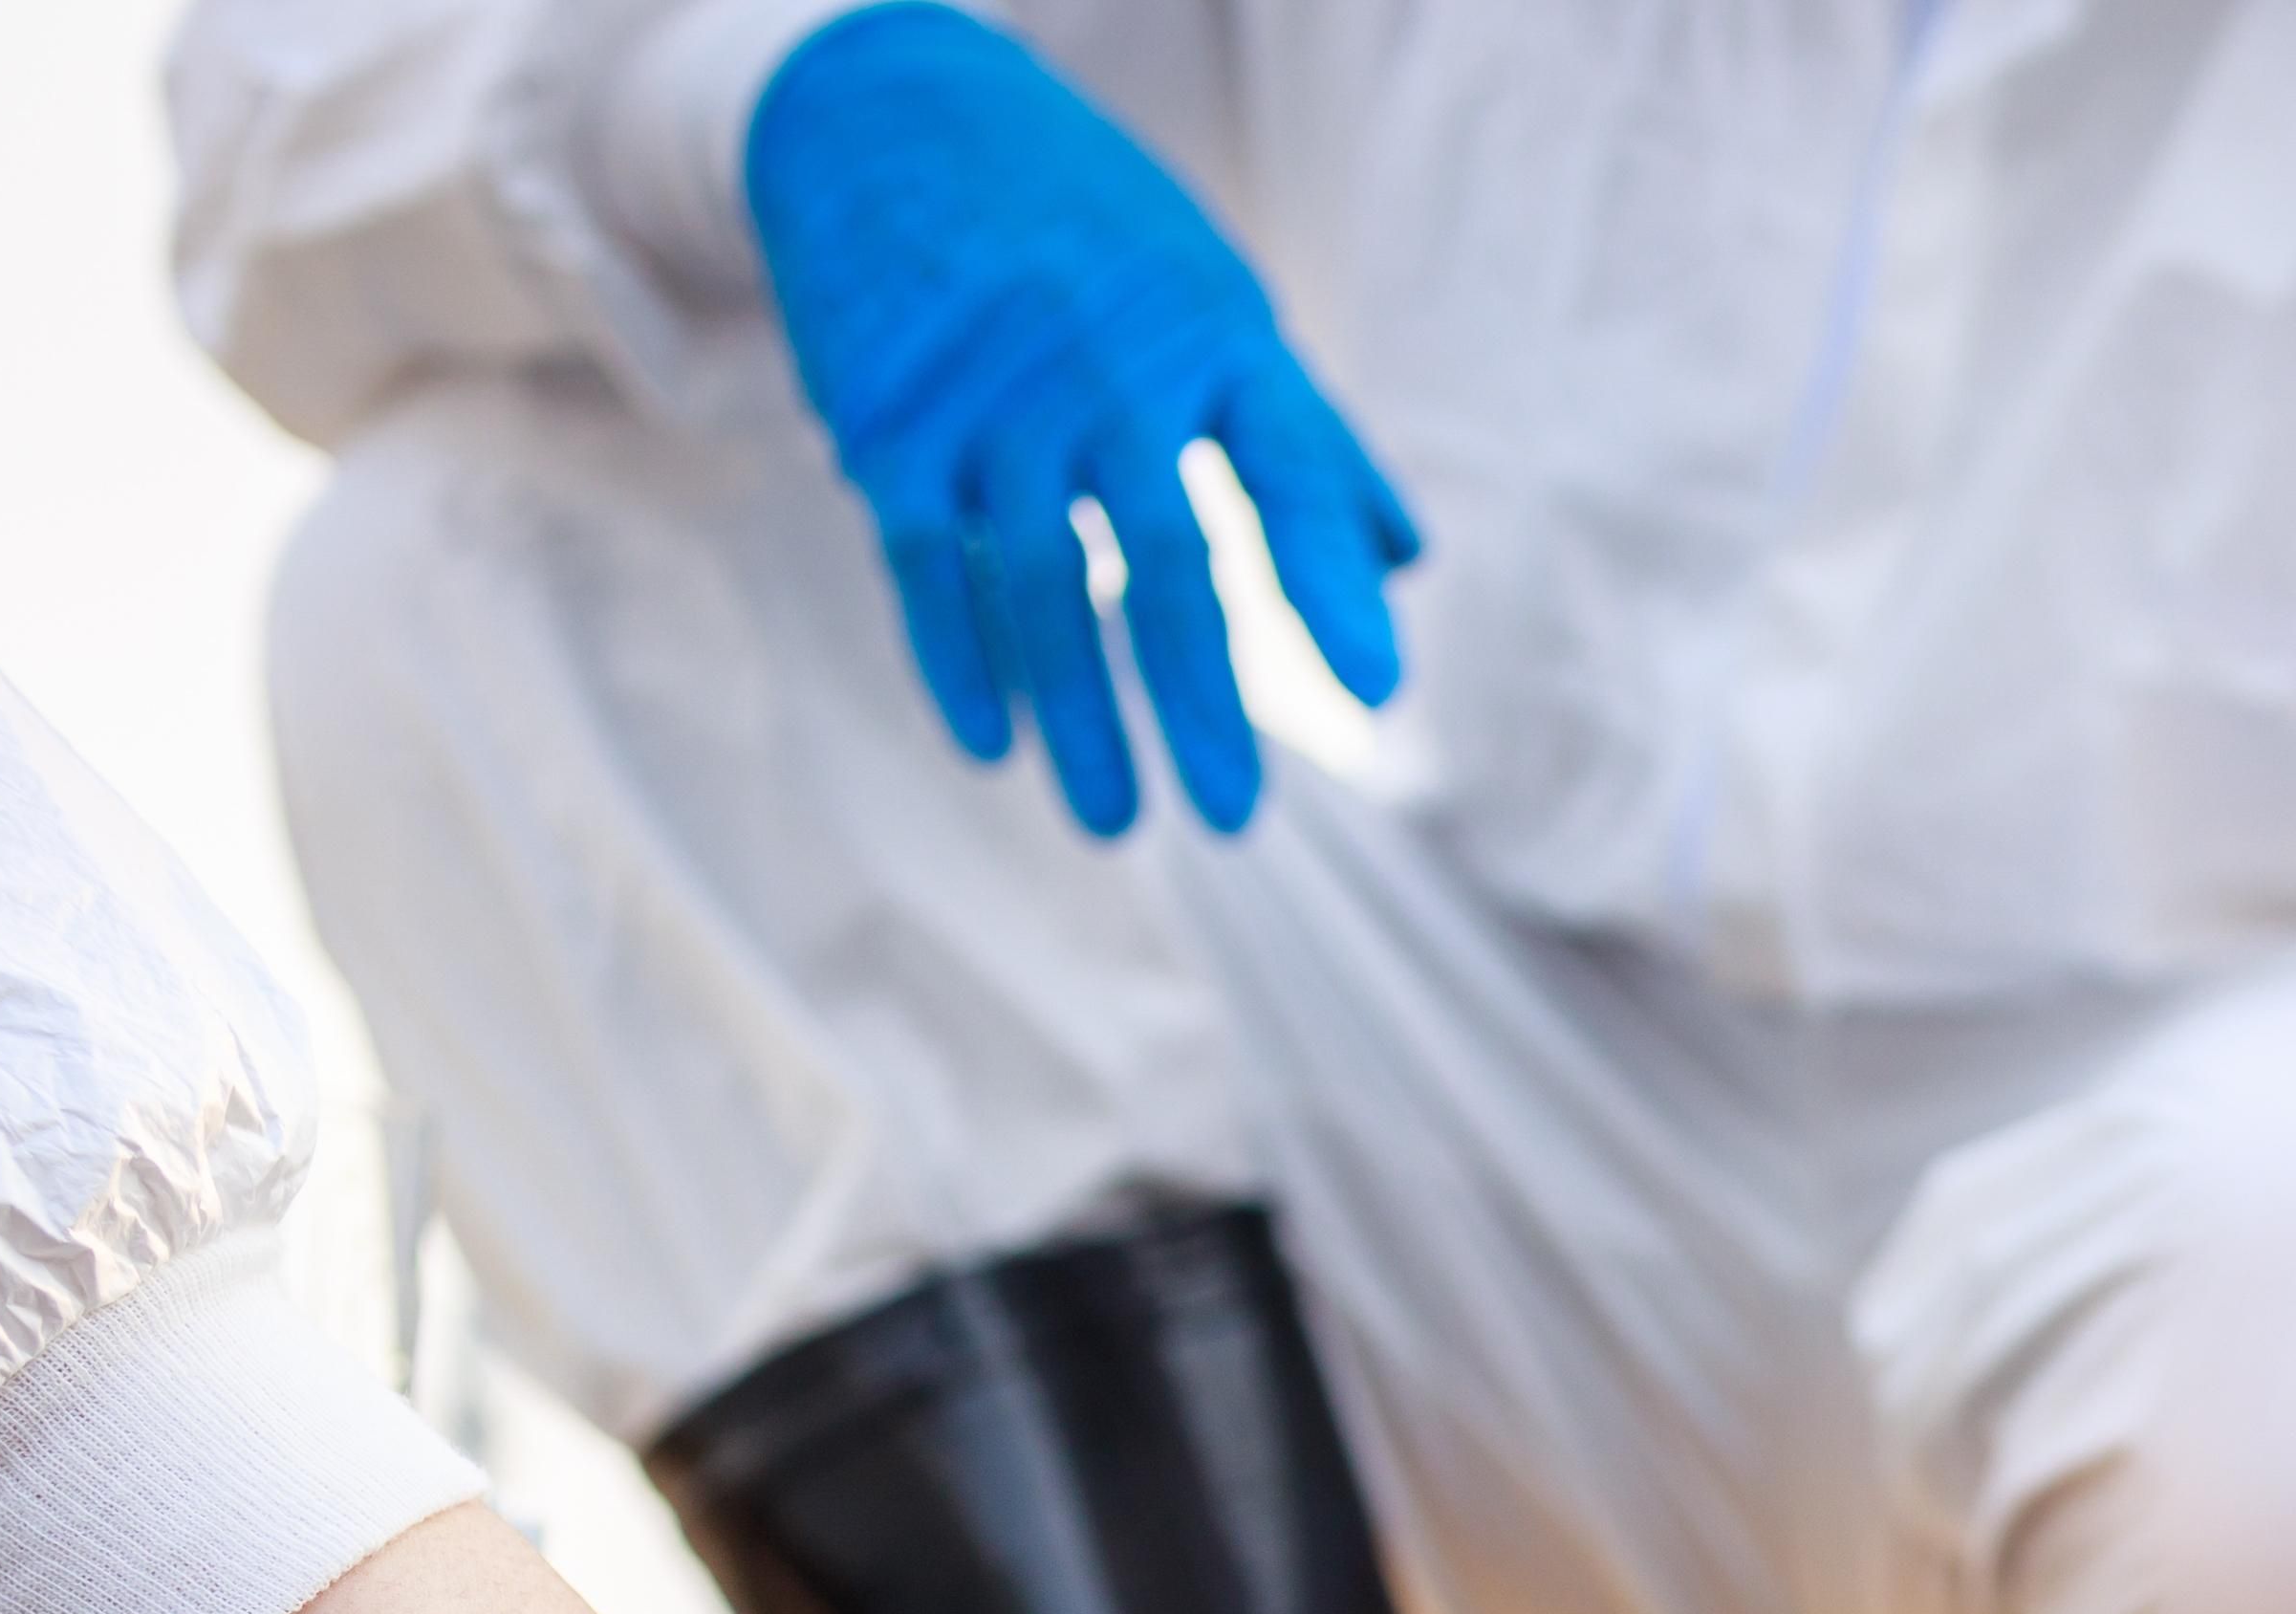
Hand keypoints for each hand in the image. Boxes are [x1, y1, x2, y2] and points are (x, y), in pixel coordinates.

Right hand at [741, 0, 1416, 835]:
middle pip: (1167, 555)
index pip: (1293, 471)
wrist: (888, 111)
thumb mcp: (1216, 300)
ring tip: (1117, 820)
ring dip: (1081, 713)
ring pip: (1043, 583)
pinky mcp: (891, 422)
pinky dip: (960, 659)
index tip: (1377, 689)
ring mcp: (992, 396)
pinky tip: (995, 745)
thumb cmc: (1091, 233)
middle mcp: (1108, 368)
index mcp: (1214, 338)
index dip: (1331, 580)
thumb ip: (1309, 436)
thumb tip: (1407, 564)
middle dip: (1199, 694)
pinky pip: (932, 565)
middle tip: (1235, 815)